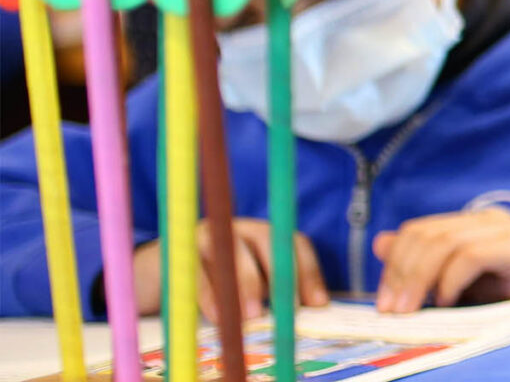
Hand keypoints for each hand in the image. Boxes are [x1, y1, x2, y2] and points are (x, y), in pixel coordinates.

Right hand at [130, 218, 330, 321]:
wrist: (154, 273)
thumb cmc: (212, 282)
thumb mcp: (247, 285)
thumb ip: (271, 292)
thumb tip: (301, 316)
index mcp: (263, 234)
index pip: (293, 243)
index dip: (308, 271)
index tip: (319, 304)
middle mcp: (238, 228)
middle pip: (267, 242)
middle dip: (281, 276)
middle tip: (288, 311)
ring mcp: (206, 234)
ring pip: (232, 254)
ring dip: (245, 285)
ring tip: (252, 316)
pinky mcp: (177, 250)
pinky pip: (196, 271)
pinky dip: (209, 296)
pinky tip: (218, 317)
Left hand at [371, 208, 509, 312]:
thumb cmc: (500, 303)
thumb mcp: (451, 284)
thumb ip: (420, 263)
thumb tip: (381, 242)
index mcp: (472, 224)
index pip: (420, 230)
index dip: (395, 263)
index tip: (384, 302)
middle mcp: (491, 220)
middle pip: (430, 234)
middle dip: (403, 274)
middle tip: (393, 310)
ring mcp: (509, 232)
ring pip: (447, 242)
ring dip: (421, 279)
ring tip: (414, 309)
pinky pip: (474, 255)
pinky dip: (451, 280)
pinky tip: (447, 301)